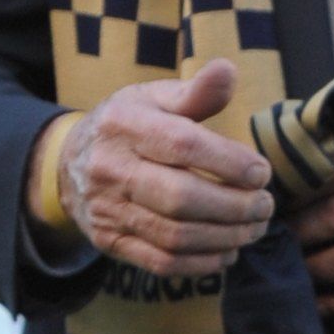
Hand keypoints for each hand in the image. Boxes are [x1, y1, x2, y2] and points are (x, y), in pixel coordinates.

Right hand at [34, 62, 273, 280]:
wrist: (68, 165)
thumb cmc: (128, 127)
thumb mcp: (153, 98)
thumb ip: (195, 92)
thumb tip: (228, 71)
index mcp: (123, 124)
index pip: (183, 145)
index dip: (230, 163)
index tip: (261, 173)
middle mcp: (109, 167)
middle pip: (181, 198)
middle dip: (235, 207)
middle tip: (265, 207)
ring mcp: (107, 209)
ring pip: (176, 235)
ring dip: (226, 237)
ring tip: (254, 227)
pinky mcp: (110, 242)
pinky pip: (163, 262)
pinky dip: (203, 263)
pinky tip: (228, 251)